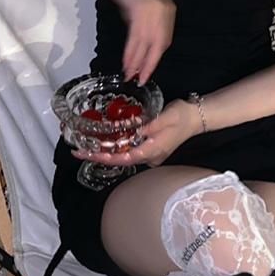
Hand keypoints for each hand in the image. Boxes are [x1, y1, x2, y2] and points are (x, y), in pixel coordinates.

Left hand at [72, 99, 200, 167]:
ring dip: (104, 153)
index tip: (93, 154)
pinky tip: (104, 143)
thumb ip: (147, 125)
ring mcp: (150, 154)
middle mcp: (150, 156)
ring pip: (123, 156)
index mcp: (153, 150)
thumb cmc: (182, 115)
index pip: (126, 157)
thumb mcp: (164, 117)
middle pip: (120, 160)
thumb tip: (130, 130)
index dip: (108, 157)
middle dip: (98, 156)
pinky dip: (115, 148)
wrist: (197, 117)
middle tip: (77, 151)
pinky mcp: (150, 149)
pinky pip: (129, 151)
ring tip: (84, 148)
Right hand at [98, 0, 175, 83]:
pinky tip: (127, 63)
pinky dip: (130, 53)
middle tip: (142, 79)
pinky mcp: (138, 13)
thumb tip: (139, 36)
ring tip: (131, 75)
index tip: (149, 68)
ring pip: (145, 45)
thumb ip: (146, 19)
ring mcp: (152, 13)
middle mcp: (164, 13)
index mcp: (168, 10)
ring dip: (137, 62)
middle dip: (148, 64)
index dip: (156, 56)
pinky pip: (135, 40)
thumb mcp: (144, 1)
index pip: (165, 40)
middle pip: (158, 46)